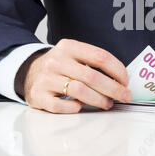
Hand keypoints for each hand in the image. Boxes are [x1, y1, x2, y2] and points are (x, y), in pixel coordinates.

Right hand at [17, 39, 131, 113]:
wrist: (28, 72)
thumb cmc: (60, 66)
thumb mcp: (74, 55)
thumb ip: (94, 63)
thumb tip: (121, 80)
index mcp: (69, 47)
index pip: (100, 57)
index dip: (118, 71)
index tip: (125, 81)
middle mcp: (56, 61)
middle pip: (93, 76)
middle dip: (114, 89)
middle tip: (124, 96)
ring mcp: (46, 78)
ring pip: (80, 91)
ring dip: (99, 100)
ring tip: (107, 103)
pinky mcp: (38, 95)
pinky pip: (62, 106)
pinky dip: (75, 108)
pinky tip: (80, 106)